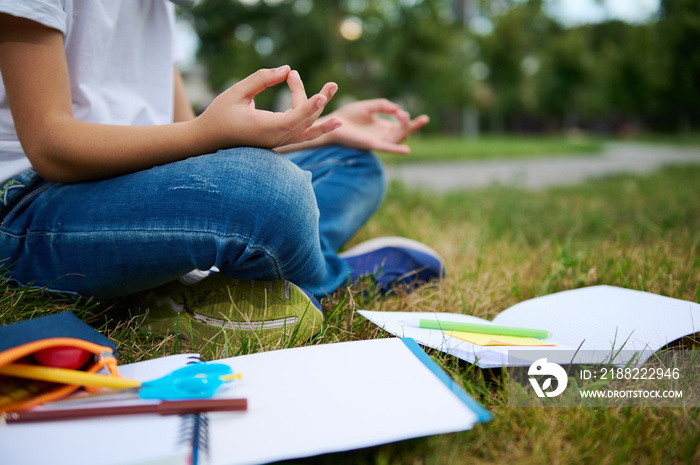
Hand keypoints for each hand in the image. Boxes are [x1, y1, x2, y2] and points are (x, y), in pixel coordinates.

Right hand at [195, 66, 340, 149]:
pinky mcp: (278, 142)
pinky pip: (301, 135)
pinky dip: (313, 126)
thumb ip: (261, 79)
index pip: (294, 118)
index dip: (310, 106)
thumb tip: (286, 69)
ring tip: (340, 114)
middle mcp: (275, 139)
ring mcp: (278, 143)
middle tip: (333, 85)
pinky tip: (327, 119)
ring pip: (306, 130)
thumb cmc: (219, 115)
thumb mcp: (236, 93)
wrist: (208, 141)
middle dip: (320, 102)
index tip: (323, 95)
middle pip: (306, 121)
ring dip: (322, 117)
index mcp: (265, 129)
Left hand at [319, 99, 428, 153]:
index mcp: (383, 126)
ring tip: (406, 119)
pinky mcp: (370, 144)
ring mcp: (378, 140)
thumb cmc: (348, 115)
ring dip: (404, 130)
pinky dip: (396, 150)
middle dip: (414, 126)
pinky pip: (386, 148)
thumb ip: (384, 106)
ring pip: (398, 139)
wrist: (333, 122)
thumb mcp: (369, 106)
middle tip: (421, 119)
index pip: (402, 126)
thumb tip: (398, 109)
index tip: (412, 114)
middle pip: (404, 134)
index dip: (410, 120)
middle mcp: (383, 135)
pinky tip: (406, 150)